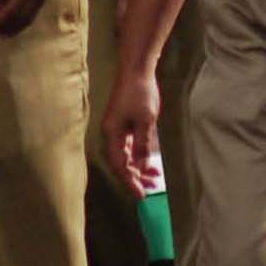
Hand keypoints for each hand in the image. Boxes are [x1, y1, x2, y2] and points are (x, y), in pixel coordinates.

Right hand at [103, 67, 162, 196]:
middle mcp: (111, 133)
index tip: (141, 195)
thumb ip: (143, 146)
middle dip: (135, 178)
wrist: (137, 69)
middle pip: (121, 163)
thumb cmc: (140, 92)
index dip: (130, 181)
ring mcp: (116, 128)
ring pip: (125, 155)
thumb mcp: (146, 121)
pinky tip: (150, 163)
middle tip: (151, 190)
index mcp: (112, 133)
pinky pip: (129, 146)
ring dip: (139, 168)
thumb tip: (141, 167)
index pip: (119, 165)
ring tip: (155, 178)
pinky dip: (139, 156)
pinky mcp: (123, 123)